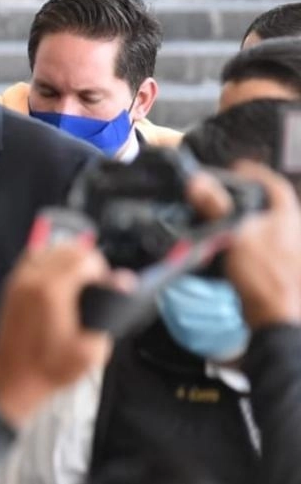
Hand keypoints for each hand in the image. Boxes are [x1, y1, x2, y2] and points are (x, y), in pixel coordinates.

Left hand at [0, 227, 115, 427]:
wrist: (14, 378)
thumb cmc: (50, 368)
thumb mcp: (91, 351)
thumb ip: (110, 314)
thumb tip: (124, 283)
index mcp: (53, 292)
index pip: (85, 258)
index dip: (102, 270)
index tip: (105, 284)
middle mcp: (34, 280)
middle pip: (69, 249)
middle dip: (88, 261)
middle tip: (95, 283)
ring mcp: (20, 280)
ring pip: (50, 248)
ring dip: (68, 257)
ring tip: (78, 279)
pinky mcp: (11, 285)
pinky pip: (33, 256)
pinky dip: (48, 259)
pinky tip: (56, 277)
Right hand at [224, 161, 300, 328]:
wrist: (278, 317)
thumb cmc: (263, 272)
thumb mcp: (235, 234)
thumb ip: (216, 206)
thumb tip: (196, 181)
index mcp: (288, 214)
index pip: (272, 182)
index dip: (251, 173)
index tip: (231, 170)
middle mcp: (291, 228)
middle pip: (266, 203)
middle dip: (242, 197)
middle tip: (220, 194)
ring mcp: (285, 248)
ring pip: (259, 223)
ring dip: (239, 219)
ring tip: (216, 219)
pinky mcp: (275, 265)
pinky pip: (255, 243)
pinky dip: (240, 239)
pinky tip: (225, 245)